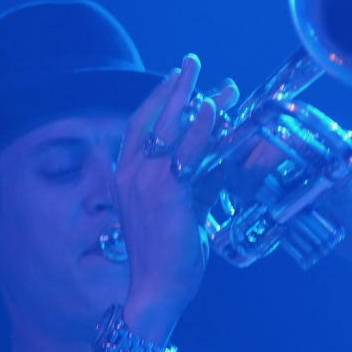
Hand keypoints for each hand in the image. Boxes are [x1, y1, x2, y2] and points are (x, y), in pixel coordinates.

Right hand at [113, 56, 237, 318]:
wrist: (156, 289)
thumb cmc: (168, 258)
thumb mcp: (184, 212)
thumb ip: (200, 184)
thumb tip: (226, 163)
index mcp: (125, 178)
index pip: (139, 126)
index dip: (159, 99)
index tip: (178, 79)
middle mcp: (130, 174)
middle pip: (153, 117)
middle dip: (176, 87)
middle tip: (193, 62)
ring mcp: (146, 182)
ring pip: (171, 129)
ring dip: (196, 99)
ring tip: (217, 81)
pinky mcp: (166, 193)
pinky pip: (186, 152)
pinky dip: (202, 127)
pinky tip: (216, 109)